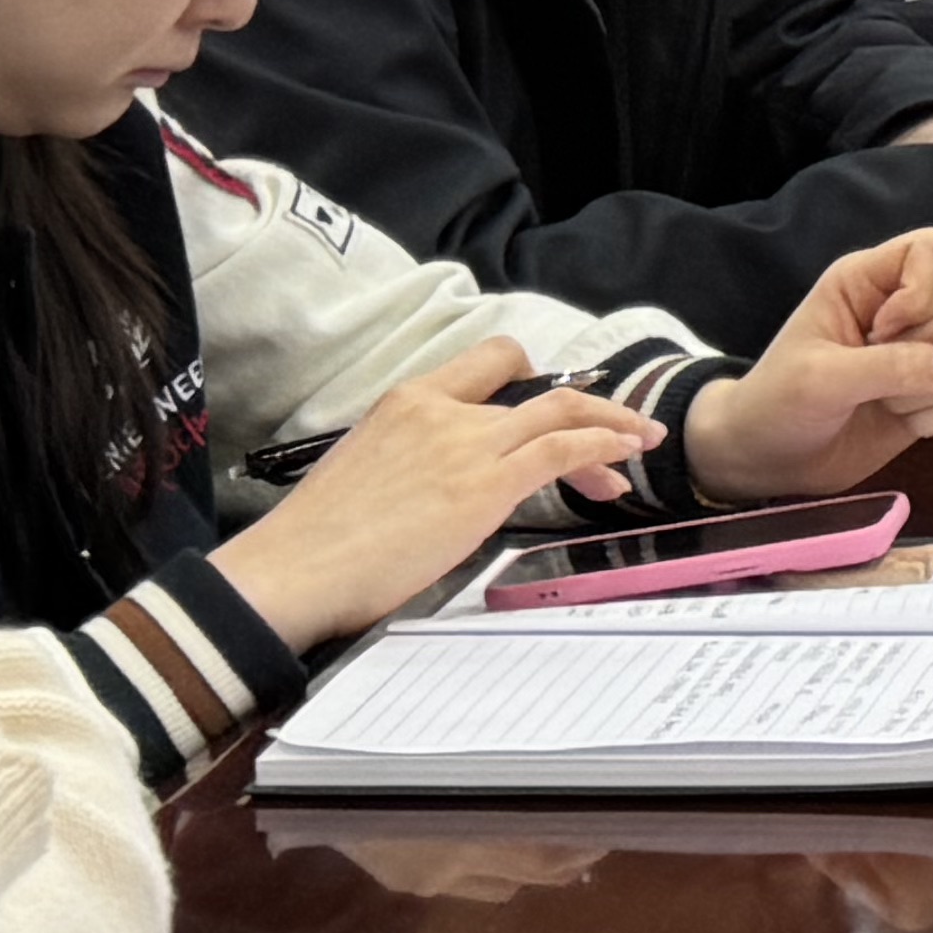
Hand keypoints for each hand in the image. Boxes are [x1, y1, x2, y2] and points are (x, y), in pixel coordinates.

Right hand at [212, 343, 668, 648]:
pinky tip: (622, 460)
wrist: (291, 571)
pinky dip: (603, 447)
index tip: (556, 402)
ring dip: (610, 426)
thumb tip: (449, 483)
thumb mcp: (368, 469)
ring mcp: (464, 444)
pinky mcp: (484, 484)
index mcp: (405, 401)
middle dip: (587, 403)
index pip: (486, 362)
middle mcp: (439, 410)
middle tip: (617, 428)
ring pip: (562, 412)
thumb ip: (417, 458)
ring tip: (640, 443)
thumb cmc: (317, 541)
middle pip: (536, 385)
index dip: (533, 376)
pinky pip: (562, 449)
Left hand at [686, 229, 932, 505]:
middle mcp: (900, 309)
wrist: (767, 461)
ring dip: (927, 389)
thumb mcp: (823, 379)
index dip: (925, 287)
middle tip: (875, 371)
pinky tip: (896, 420)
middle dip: (927, 346)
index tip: (885, 329)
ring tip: (879, 401)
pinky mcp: (931, 395)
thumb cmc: (778, 403)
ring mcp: (920, 354)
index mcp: (866, 281)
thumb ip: (894, 367)